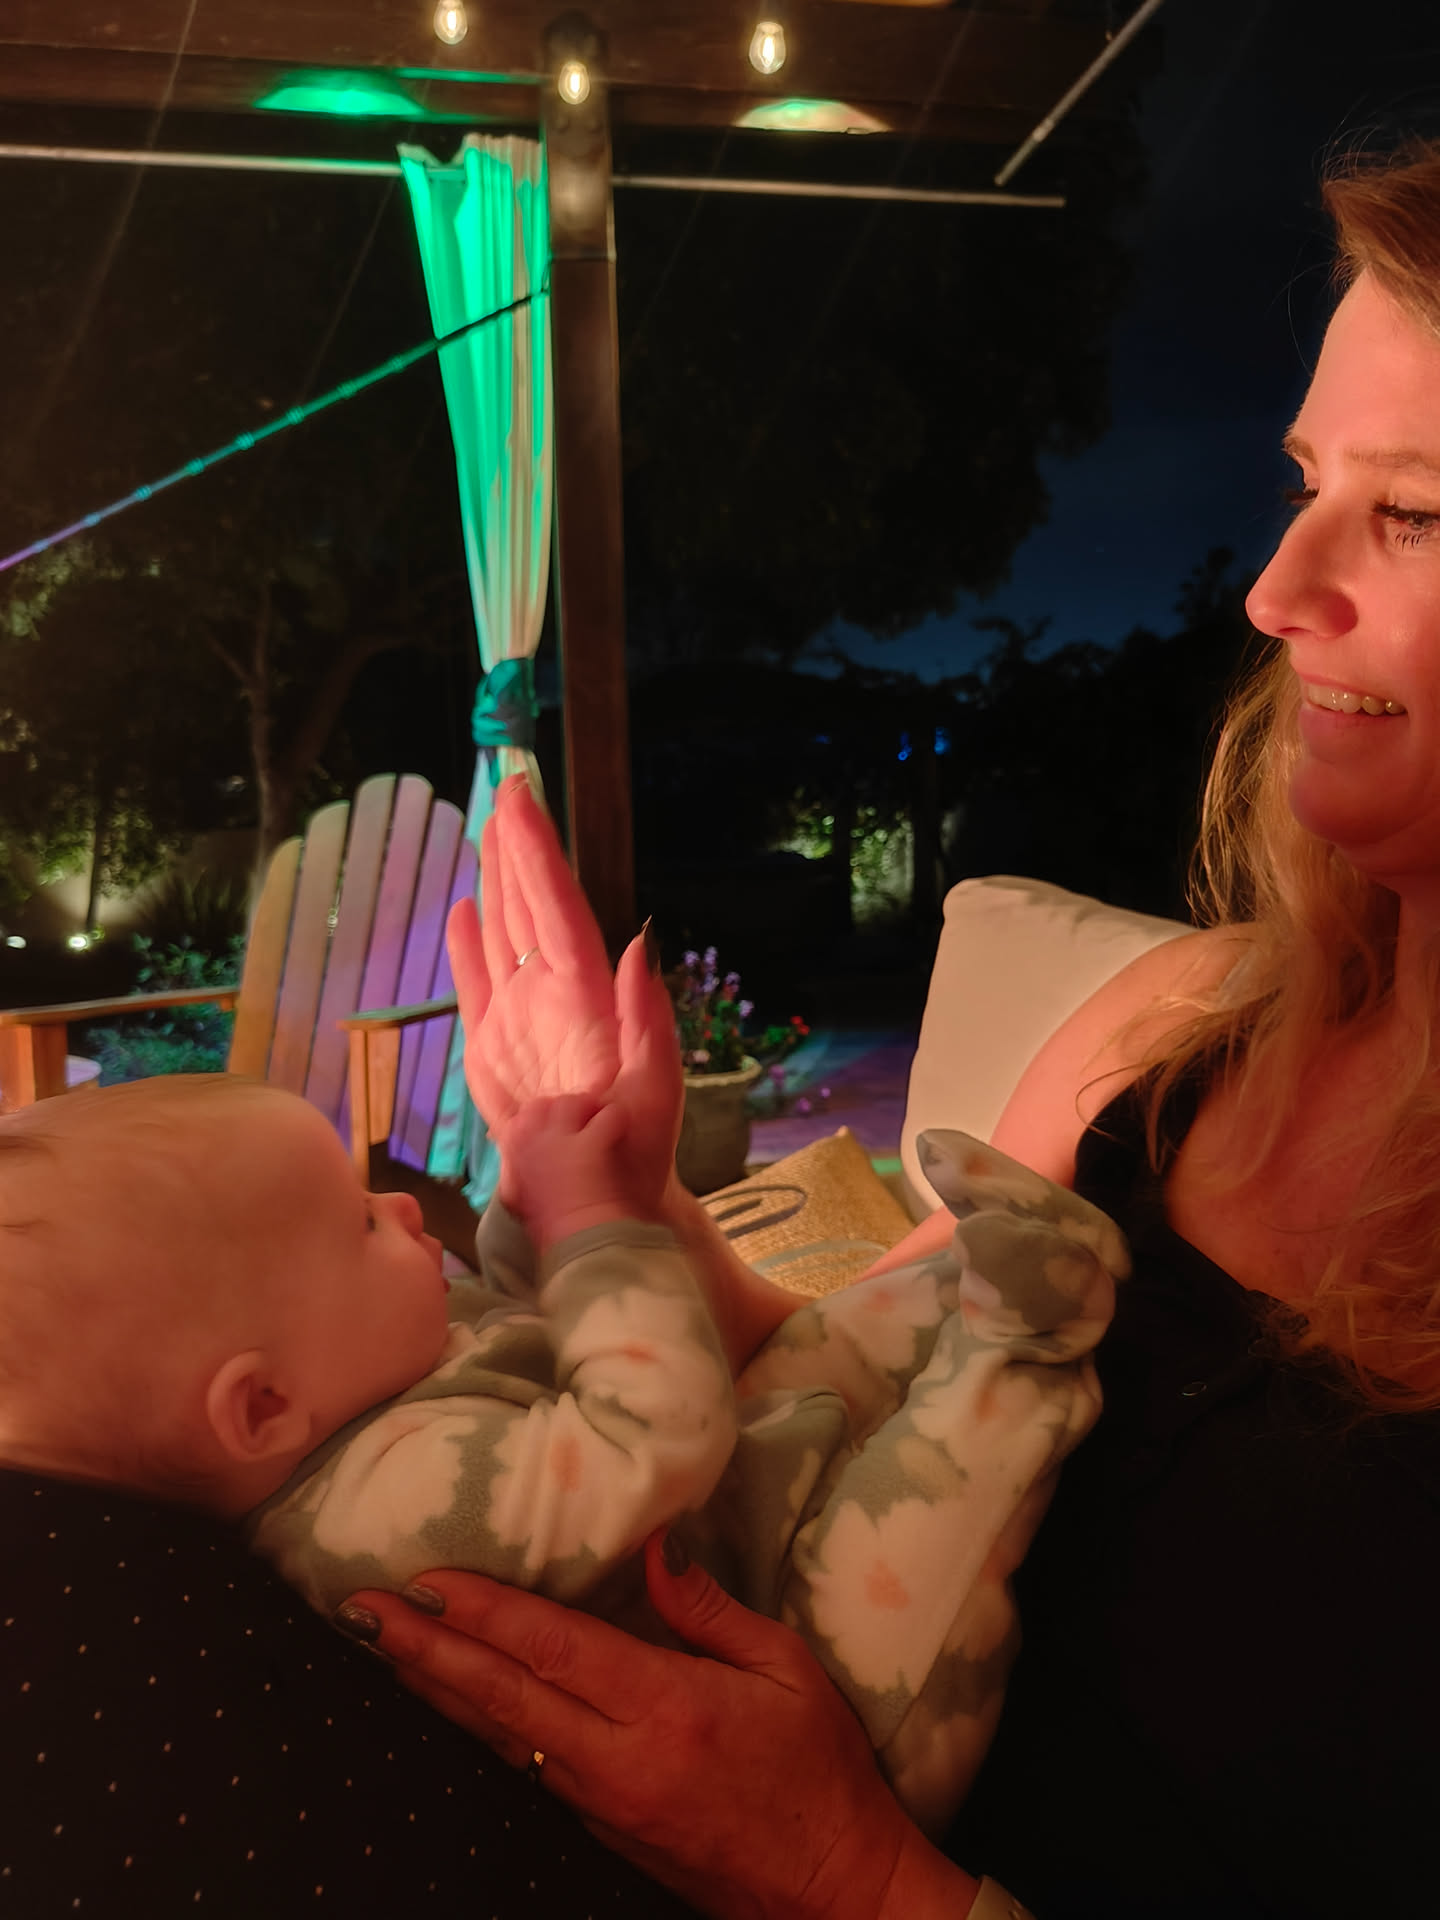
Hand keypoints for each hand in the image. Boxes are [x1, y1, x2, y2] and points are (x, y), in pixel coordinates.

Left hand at [350, 1535, 972, 1919]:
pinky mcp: (601, 1832)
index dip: (483, 1611)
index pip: (553, 1649)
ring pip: (501, 1735)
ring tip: (385, 1645)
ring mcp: (602, 1804)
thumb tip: (655, 1548)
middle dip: (426, 1647)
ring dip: (438, 1686)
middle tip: (363, 1610)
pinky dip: (479, 1726)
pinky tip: (454, 1700)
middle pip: (501, 1695)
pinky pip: (525, 1767)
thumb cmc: (820, 1773)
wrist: (833, 1893)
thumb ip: (709, 1608)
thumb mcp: (787, 1669)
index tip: (426, 1578)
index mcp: (667, 1709)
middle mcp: (619, 1760)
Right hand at [448, 777, 682, 1179]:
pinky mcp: (495, 1046)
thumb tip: (637, 943)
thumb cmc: (634, 1153)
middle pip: (531, 907)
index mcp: (590, 998)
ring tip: (488, 829)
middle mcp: (554, 996)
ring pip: (504, 932)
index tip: (523, 800)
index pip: (559, 911)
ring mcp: (522, 1017)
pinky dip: (467, 946)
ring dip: (496, 881)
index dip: (539, 855)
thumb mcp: (654, 1089)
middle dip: (520, 847)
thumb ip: (648, 1018)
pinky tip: (462, 910)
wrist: (598, 1201)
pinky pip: (476, 983)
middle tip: (509, 786)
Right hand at [497, 1093, 642, 1247]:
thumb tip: (519, 1165)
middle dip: (568, 1110)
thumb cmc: (550, 1230)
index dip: (545, 1119)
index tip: (559, 1132)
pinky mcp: (591, 1143)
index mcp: (511, 1153)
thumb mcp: (521, 1199)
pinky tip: (618, 1137)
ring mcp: (559, 1137)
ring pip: (576, 1101)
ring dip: (592, 1111)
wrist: (577, 1246)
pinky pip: (609, 1113)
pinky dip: (617, 1122)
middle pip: (548, 1103)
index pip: (525, 1116)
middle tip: (585, 1128)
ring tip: (603, 1130)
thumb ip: (520, 1174)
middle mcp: (529, 1138)